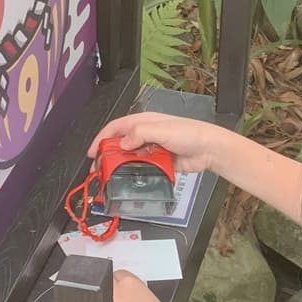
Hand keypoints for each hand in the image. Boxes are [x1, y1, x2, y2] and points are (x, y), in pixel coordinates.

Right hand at [88, 112, 221, 174]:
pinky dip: (137, 174)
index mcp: (144, 122)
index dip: (102, 138)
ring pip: (130, 159)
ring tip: (114, 176)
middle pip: (120, 145)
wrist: (208, 149)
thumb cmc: (190, 133)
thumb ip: (139, 134)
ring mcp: (152, 150)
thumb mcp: (161, 129)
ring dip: (122, 166)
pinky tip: (134, 178)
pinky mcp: (158, 163)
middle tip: (101, 168)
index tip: (93, 152)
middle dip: (109, 155)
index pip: (116, 128)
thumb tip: (123, 143)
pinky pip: (142, 169)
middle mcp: (146, 135)